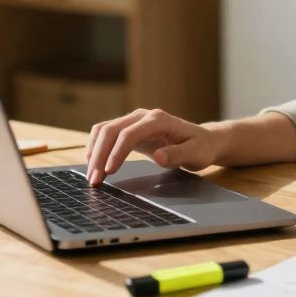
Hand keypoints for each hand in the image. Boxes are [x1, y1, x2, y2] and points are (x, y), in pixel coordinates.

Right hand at [85, 108, 222, 185]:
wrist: (202, 140)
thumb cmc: (200, 148)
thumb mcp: (196, 155)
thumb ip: (178, 155)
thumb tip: (158, 156)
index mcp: (159, 120)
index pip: (130, 133)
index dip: (116, 152)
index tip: (108, 171)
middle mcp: (143, 116)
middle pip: (111, 130)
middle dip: (100, 155)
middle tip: (94, 180)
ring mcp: (134, 120)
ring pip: (104, 130)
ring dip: (95, 152)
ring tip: (93, 176)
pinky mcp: (129, 128)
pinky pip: (106, 133)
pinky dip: (97, 147)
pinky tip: (94, 164)